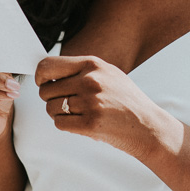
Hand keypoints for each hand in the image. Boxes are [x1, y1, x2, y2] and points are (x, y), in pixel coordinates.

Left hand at [35, 56, 179, 160]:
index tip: (44, 83)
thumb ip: (82, 70)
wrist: (148, 126)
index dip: (40, 76)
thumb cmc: (127, 100)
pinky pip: (59, 123)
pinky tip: (79, 123)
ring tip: (75, 114)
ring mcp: (91, 102)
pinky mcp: (91, 123)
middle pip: (46, 89)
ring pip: (51, 108)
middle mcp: (90, 80)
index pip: (48, 65)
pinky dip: (65, 125)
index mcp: (93, 64)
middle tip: (64, 103)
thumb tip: (48, 71)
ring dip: (57, 113)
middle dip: (50, 98)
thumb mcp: (108, 74)